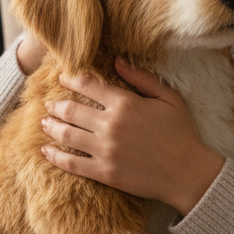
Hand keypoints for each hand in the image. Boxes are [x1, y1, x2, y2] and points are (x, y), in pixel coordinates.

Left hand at [40, 58, 224, 213]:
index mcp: (125, 104)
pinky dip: (55, 156)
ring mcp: (105, 150)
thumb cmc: (181, 134)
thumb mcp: (168, 98)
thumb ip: (141, 78)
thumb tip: (118, 60)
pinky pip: (72, 164)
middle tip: (49, 104)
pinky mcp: (104, 173)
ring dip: (51, 127)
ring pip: (66, 135)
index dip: (71, 80)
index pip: (88, 86)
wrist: (189, 174)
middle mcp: (110, 125)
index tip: (62, 78)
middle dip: (56, 105)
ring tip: (44, 122)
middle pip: (71, 110)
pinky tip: (46, 150)